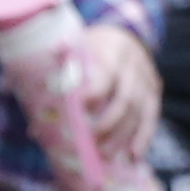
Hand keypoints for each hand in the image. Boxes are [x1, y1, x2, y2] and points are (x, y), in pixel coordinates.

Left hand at [27, 25, 164, 190]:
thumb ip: (53, 85)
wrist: (121, 34)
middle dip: (108, 124)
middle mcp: (132, 64)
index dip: (94, 94)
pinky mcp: (154, 90)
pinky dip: (143, 137)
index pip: (105, 75)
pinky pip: (151, 116)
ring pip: (139, 111)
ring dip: (123, 136)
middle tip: (91, 142)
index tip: (78, 110)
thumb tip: (36, 127)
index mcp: (110, 51)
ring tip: (105, 155)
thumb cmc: (88, 49)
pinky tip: (134, 156)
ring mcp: (146, 78)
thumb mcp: (73, 50)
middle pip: (125, 99)